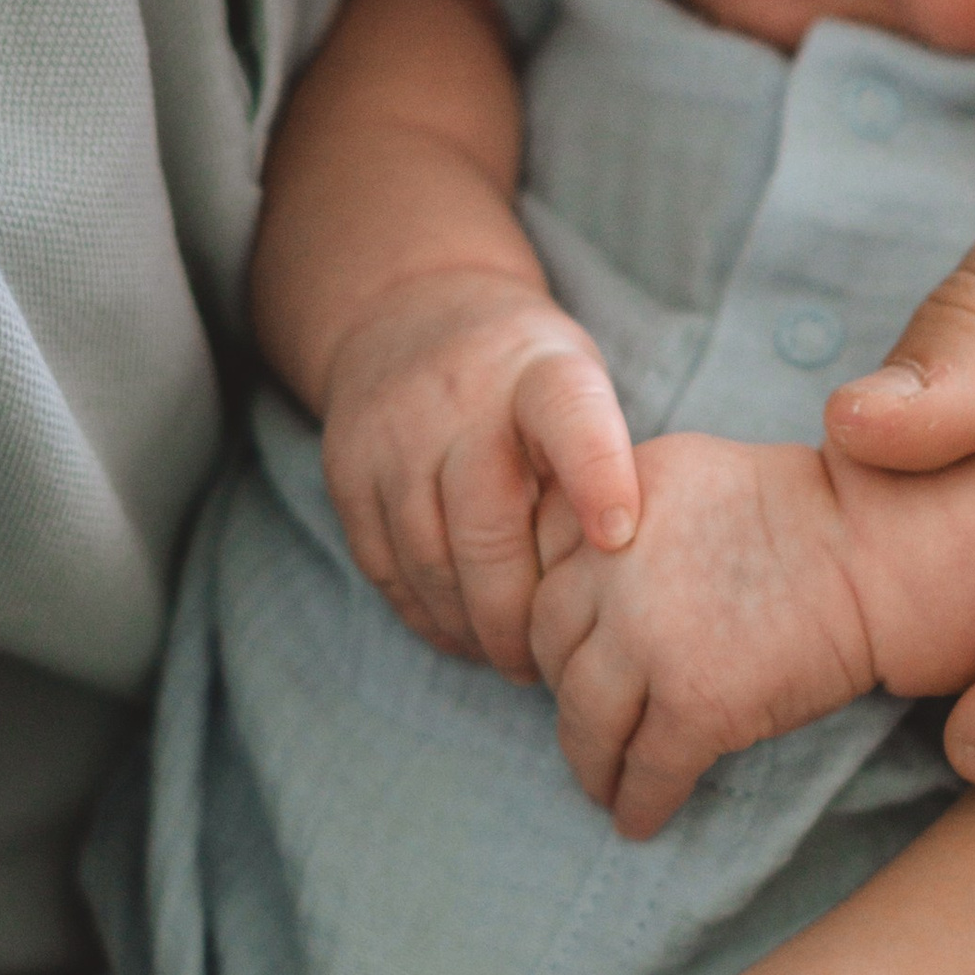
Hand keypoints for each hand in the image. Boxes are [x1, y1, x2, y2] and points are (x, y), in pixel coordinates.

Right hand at [322, 272, 639, 672]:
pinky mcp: (346, 469)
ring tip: (511, 659)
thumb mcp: (577, 383)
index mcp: (538, 372)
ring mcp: (393, 435)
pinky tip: (461, 635)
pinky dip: (425, 616)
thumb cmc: (525, 377)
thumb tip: (628, 577)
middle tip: (550, 662)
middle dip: (520, 613)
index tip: (620, 538)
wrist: (409, 313)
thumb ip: (600, 461)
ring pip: (430, 561)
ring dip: (473, 627)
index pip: (571, 417)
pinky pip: (384, 567)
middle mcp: (459, 400)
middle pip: (486, 528)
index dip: (597, 476)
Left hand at [530, 437, 876, 838]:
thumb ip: (626, 522)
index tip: (561, 658)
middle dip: (559, 692)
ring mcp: (650, 635)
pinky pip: (646, 769)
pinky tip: (640, 819)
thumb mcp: (690, 480)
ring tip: (601, 785)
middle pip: (550, 647)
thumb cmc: (812, 518)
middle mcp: (615, 562)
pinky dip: (637, 801)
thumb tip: (584, 592)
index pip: (545, 572)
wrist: (886, 554)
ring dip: (589, 761)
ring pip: (585, 718)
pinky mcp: (693, 703)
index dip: (550, 627)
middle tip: (579, 724)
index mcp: (614, 499)